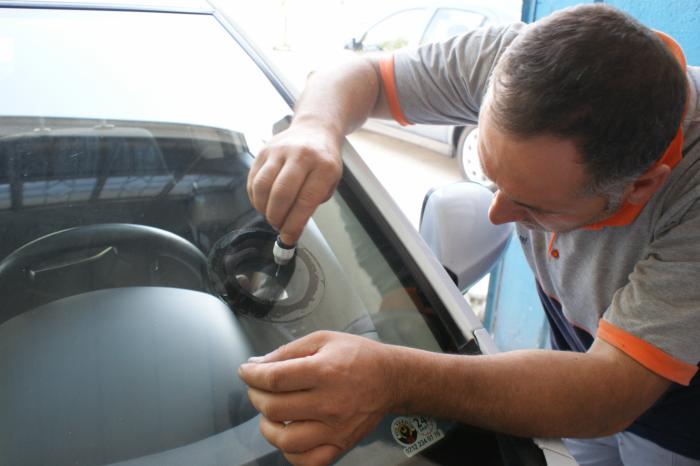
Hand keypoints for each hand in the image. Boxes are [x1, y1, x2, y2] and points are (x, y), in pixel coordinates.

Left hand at [238, 331, 397, 465]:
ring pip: (285, 440)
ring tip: (269, 413)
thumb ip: (288, 351)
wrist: (391, 378)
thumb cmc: (357, 355)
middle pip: (274, 408)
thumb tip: (257, 364)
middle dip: (255, 395)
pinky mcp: (341, 445)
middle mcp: (329, 403)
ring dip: (267, 426)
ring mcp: (335, 429)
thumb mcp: (323, 339)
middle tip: (257, 387)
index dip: (251, 375)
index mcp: (324, 372)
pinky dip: (289, 452)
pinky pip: (306, 461)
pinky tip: (287, 434)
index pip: (274, 379)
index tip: (245, 371)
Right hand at [247, 122, 342, 245]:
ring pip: (263, 186)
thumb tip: (292, 227)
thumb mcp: (330, 182)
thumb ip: (312, 203)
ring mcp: (279, 151)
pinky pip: (253, 180)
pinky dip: (256, 198)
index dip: (294, 224)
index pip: (306, 200)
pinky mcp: (263, 151)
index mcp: (323, 166)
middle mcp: (301, 155)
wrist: (315, 129)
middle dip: (277, 218)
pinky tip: (264, 204)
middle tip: (279, 227)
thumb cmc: (323, 161)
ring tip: (271, 216)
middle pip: (281, 193)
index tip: (289, 238)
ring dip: (264, 209)